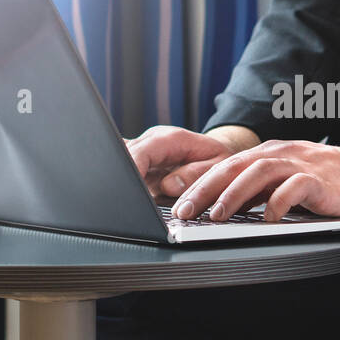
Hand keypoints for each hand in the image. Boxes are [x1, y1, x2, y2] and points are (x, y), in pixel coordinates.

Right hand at [127, 125, 258, 198]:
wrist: (216, 153)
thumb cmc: (219, 160)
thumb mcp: (218, 166)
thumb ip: (195, 174)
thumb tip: (169, 185)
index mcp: (171, 139)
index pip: (141, 152)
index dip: (131, 169)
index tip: (129, 189)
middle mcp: (152, 142)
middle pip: (124, 156)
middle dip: (122, 176)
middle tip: (126, 200)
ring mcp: (144, 153)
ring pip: (121, 162)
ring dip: (122, 179)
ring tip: (126, 199)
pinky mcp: (139, 165)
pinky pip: (125, 168)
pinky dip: (124, 180)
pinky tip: (127, 193)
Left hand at [172, 139, 339, 221]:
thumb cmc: (333, 181)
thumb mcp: (288, 182)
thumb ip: (260, 189)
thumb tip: (226, 206)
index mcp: (270, 154)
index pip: (225, 164)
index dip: (196, 179)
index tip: (171, 196)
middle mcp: (281, 154)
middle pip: (234, 166)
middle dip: (205, 188)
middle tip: (184, 211)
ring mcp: (301, 164)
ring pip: (258, 173)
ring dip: (234, 195)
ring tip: (216, 216)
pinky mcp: (320, 180)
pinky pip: (295, 188)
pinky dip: (278, 203)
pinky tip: (267, 218)